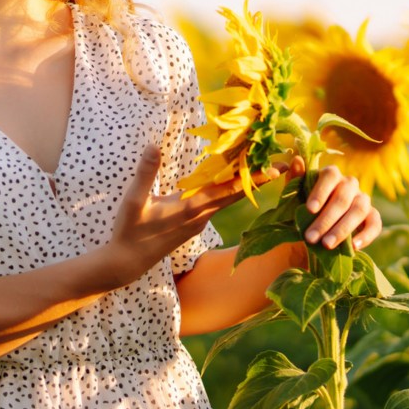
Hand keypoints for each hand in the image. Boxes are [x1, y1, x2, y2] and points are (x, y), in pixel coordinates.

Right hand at [106, 145, 281, 284]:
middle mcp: (200, 215)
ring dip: (242, 184)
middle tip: (281, 165)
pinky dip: (225, 191)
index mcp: (191, 207)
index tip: (275, 168)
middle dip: (257, 179)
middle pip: (235, 194)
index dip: (253, 178)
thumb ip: (146, 173)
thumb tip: (153, 145)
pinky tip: (227, 182)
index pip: (229, 190)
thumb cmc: (129, 231)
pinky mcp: (192, 225)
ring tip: (258, 167)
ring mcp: (197, 222)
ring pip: (225, 199)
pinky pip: (215, 204)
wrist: (127, 263)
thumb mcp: (133, 201)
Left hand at [287, 158, 382, 250]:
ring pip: (359, 210)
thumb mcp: (295, 195)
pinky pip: (375, 223)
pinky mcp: (372, 216)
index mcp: (331, 175)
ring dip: (342, 229)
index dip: (321, 191)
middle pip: (343, 197)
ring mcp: (363, 199)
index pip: (330, 175)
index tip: (309, 209)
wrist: (317, 227)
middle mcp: (349, 184)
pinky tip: (353, 246)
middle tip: (310, 237)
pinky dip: (366, 235)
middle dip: (326, 219)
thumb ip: (295, 179)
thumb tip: (296, 160)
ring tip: (326, 244)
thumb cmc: (304, 207)